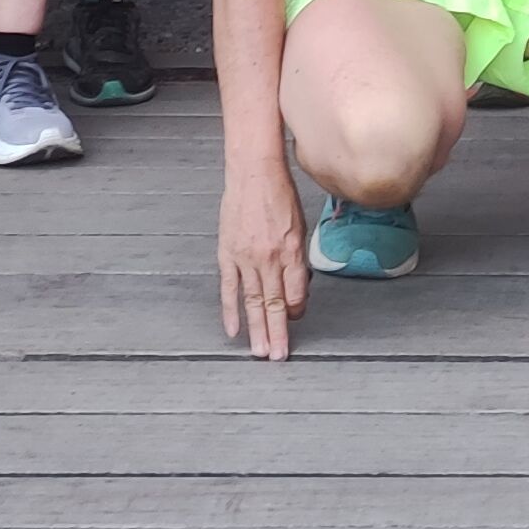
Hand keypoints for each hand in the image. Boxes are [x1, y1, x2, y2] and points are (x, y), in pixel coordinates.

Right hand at [217, 161, 309, 360]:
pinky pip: (229, 288)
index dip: (296, 310)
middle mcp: (270, 257)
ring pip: (254, 302)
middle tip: (278, 356)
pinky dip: (231, 311)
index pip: (296, 292)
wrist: (253, 172)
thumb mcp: (300, 225)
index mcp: (292, 250)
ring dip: (257, 329)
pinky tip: (234, 330)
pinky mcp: (228, 253)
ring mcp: (247, 257)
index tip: (295, 320)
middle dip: (278, 333)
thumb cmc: (279, 194)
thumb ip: (297, 257)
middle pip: (275, 303)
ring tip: (259, 351)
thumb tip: (296, 284)